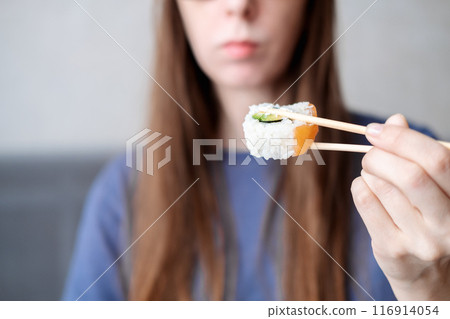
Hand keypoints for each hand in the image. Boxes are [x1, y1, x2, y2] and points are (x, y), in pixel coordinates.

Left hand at [350, 114, 449, 299]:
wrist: (430, 278)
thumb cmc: (432, 223)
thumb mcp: (437, 190)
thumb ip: (418, 156)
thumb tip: (394, 120)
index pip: (437, 160)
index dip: (402, 138)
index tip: (376, 130)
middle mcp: (449, 224)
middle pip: (410, 175)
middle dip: (380, 155)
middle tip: (370, 152)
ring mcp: (422, 241)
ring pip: (383, 188)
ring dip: (368, 171)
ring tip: (371, 172)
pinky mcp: (393, 250)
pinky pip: (366, 204)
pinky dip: (359, 186)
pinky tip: (364, 187)